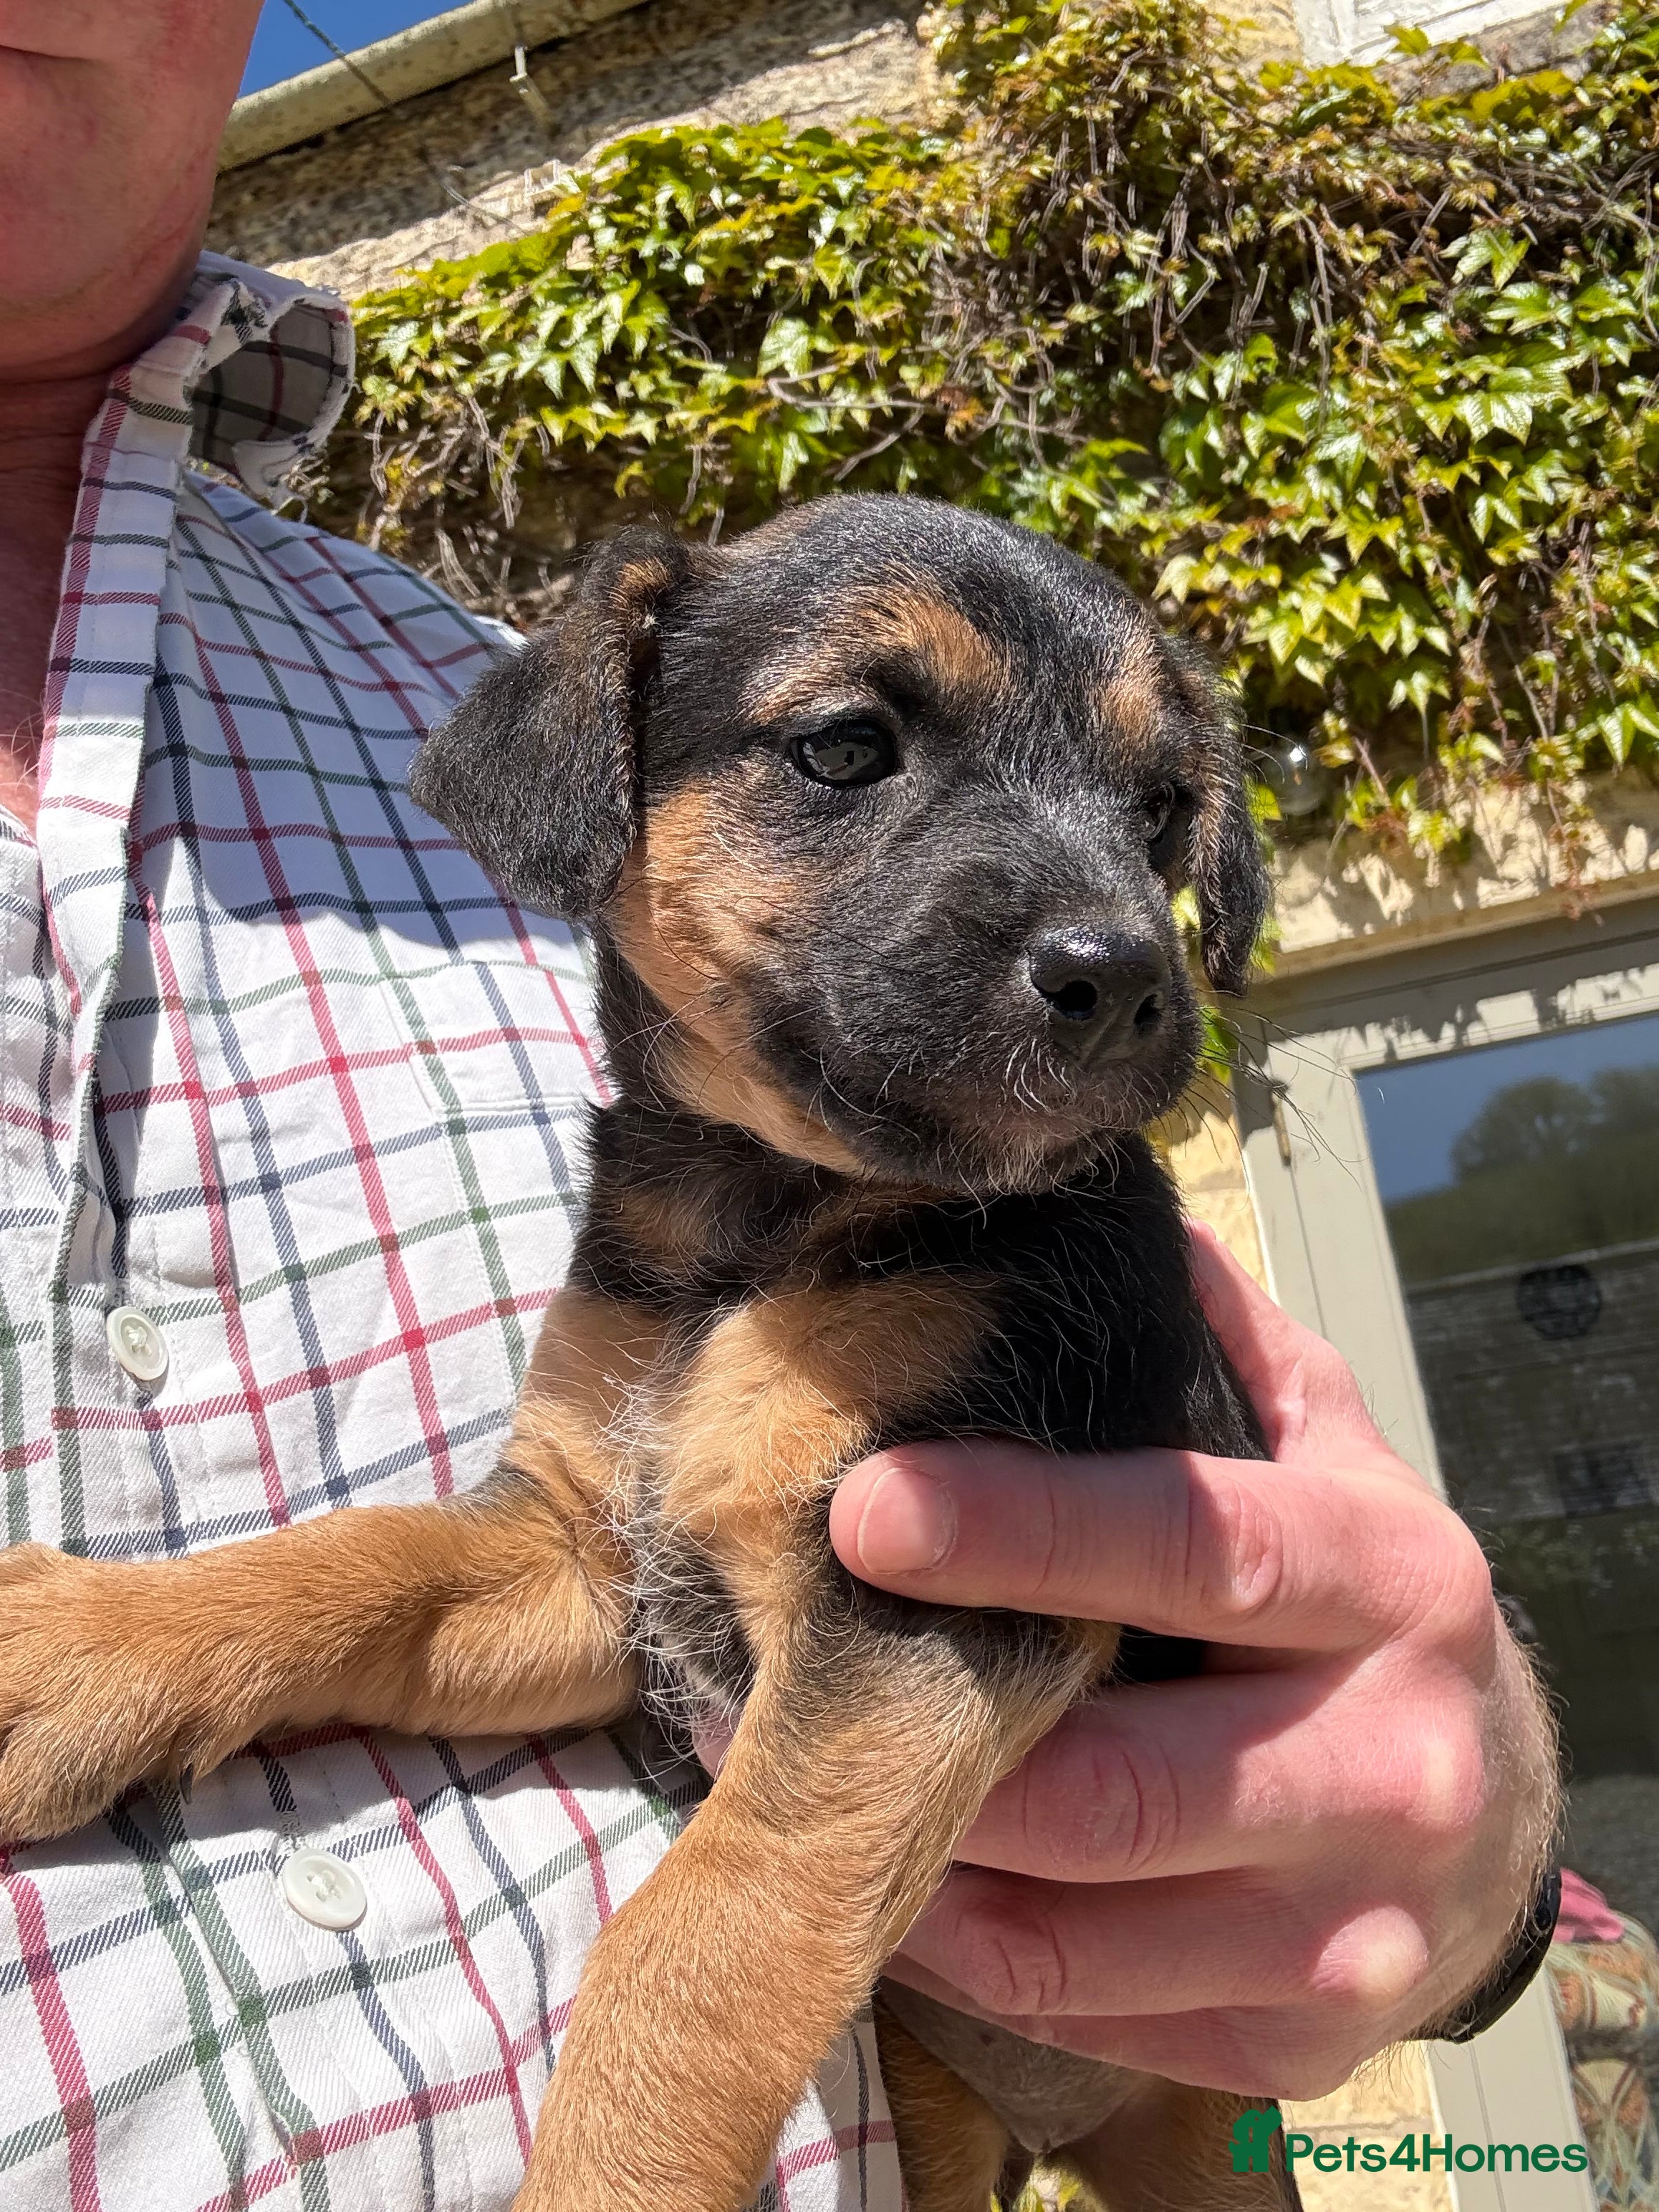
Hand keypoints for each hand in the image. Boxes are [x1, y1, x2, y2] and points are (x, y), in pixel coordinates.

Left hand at [823, 1226, 1558, 2097]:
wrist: (1490, 1805)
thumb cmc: (1356, 1598)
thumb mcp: (1324, 1447)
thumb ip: (1218, 1344)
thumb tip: (1097, 1223)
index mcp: (1385, 1575)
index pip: (1193, 1542)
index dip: (1022, 1529)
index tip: (864, 1508)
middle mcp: (1395, 1756)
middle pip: (1129, 1779)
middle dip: (939, 1738)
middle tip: (780, 1679)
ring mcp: (1358, 1917)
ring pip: (1089, 1921)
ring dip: (920, 1859)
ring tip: (793, 1778)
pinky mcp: (1310, 2028)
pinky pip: (1090, 2012)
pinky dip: (969, 1955)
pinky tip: (892, 1882)